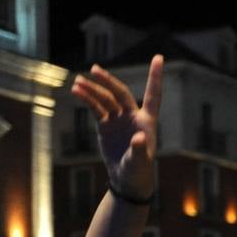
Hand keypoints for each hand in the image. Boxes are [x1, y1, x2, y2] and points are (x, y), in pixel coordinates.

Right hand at [71, 55, 162, 198]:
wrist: (126, 179)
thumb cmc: (138, 171)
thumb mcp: (138, 162)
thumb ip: (139, 150)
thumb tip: (139, 137)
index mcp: (147, 121)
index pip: (153, 94)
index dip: (155, 76)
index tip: (159, 57)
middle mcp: (133, 116)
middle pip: (121, 93)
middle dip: (108, 81)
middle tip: (95, 70)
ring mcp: (119, 119)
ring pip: (105, 99)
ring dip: (93, 90)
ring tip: (78, 81)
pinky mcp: (106, 125)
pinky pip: (96, 108)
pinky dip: (87, 99)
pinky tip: (77, 91)